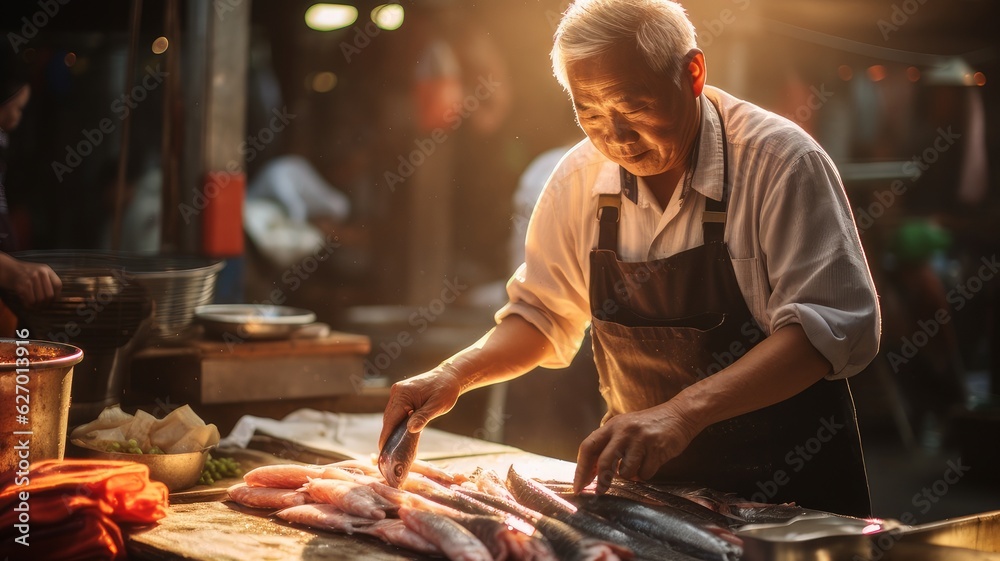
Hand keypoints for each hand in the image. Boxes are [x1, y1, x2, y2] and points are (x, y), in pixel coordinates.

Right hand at [0, 253, 61, 307]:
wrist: (6, 268)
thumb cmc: (23, 272)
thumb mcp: (38, 271)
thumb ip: (48, 281)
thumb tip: (54, 298)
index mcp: (46, 270)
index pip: (58, 285)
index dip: (57, 295)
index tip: (52, 301)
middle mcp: (40, 273)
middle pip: (49, 295)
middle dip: (46, 304)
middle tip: (43, 307)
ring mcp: (31, 279)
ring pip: (40, 300)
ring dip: (38, 306)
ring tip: (35, 307)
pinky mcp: (21, 285)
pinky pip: (30, 301)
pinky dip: (29, 306)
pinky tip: (28, 305)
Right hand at [379, 366, 463, 448]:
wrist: (450, 376)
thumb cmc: (446, 390)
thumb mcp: (437, 405)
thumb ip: (423, 417)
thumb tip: (410, 429)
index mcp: (403, 394)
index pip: (390, 419)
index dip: (386, 436)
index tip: (382, 450)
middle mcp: (397, 392)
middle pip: (389, 419)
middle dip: (388, 435)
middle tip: (389, 454)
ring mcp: (399, 393)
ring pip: (392, 416)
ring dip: (393, 430)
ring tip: (394, 448)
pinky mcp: (402, 395)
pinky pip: (397, 412)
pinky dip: (398, 423)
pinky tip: (401, 434)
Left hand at [574, 400, 702, 494]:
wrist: (679, 415)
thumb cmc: (648, 425)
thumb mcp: (624, 429)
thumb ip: (608, 446)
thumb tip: (591, 472)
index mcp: (612, 426)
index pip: (588, 447)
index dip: (581, 469)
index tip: (578, 486)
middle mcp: (623, 431)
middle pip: (604, 462)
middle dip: (601, 481)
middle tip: (599, 492)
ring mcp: (640, 439)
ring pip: (626, 472)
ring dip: (630, 475)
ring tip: (639, 463)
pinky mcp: (657, 448)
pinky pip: (645, 473)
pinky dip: (646, 473)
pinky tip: (652, 461)